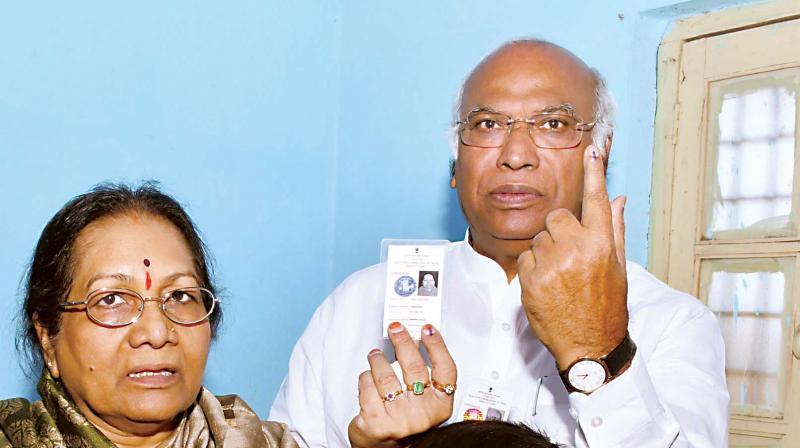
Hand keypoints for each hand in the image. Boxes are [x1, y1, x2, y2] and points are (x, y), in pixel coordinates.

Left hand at [348, 323, 456, 447]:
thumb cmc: (406, 420)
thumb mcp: (424, 401)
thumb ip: (424, 375)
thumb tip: (415, 339)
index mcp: (440, 406)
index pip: (445, 370)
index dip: (438, 346)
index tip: (428, 328)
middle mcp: (423, 414)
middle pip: (414, 367)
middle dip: (403, 341)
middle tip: (396, 328)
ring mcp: (399, 419)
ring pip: (386, 376)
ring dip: (378, 360)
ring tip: (375, 355)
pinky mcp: (375, 422)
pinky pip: (367, 387)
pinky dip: (365, 378)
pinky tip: (367, 378)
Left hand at [517, 144, 628, 370]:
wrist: (588, 346)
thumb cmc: (606, 307)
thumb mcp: (618, 268)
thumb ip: (615, 230)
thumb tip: (619, 199)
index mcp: (603, 245)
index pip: (598, 200)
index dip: (595, 172)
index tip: (593, 148)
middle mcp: (578, 249)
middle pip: (557, 217)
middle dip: (560, 231)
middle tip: (570, 256)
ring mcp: (552, 262)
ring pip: (539, 237)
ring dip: (546, 250)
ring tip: (560, 276)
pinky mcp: (530, 276)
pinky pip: (526, 256)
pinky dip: (533, 267)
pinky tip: (547, 285)